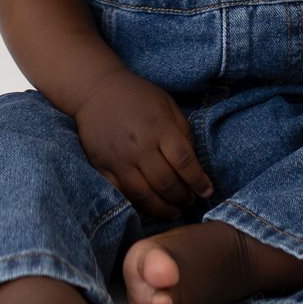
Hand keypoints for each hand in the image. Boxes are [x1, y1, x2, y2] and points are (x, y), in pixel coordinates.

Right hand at [72, 71, 215, 220]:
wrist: (96, 90)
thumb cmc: (137, 96)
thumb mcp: (168, 104)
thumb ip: (183, 132)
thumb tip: (194, 163)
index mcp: (159, 128)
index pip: (184, 162)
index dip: (198, 181)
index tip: (207, 191)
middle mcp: (139, 146)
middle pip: (166, 183)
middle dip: (182, 198)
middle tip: (190, 202)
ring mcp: (119, 159)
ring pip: (144, 195)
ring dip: (162, 209)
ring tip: (173, 212)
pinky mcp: (102, 167)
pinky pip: (121, 194)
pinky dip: (137, 205)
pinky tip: (148, 206)